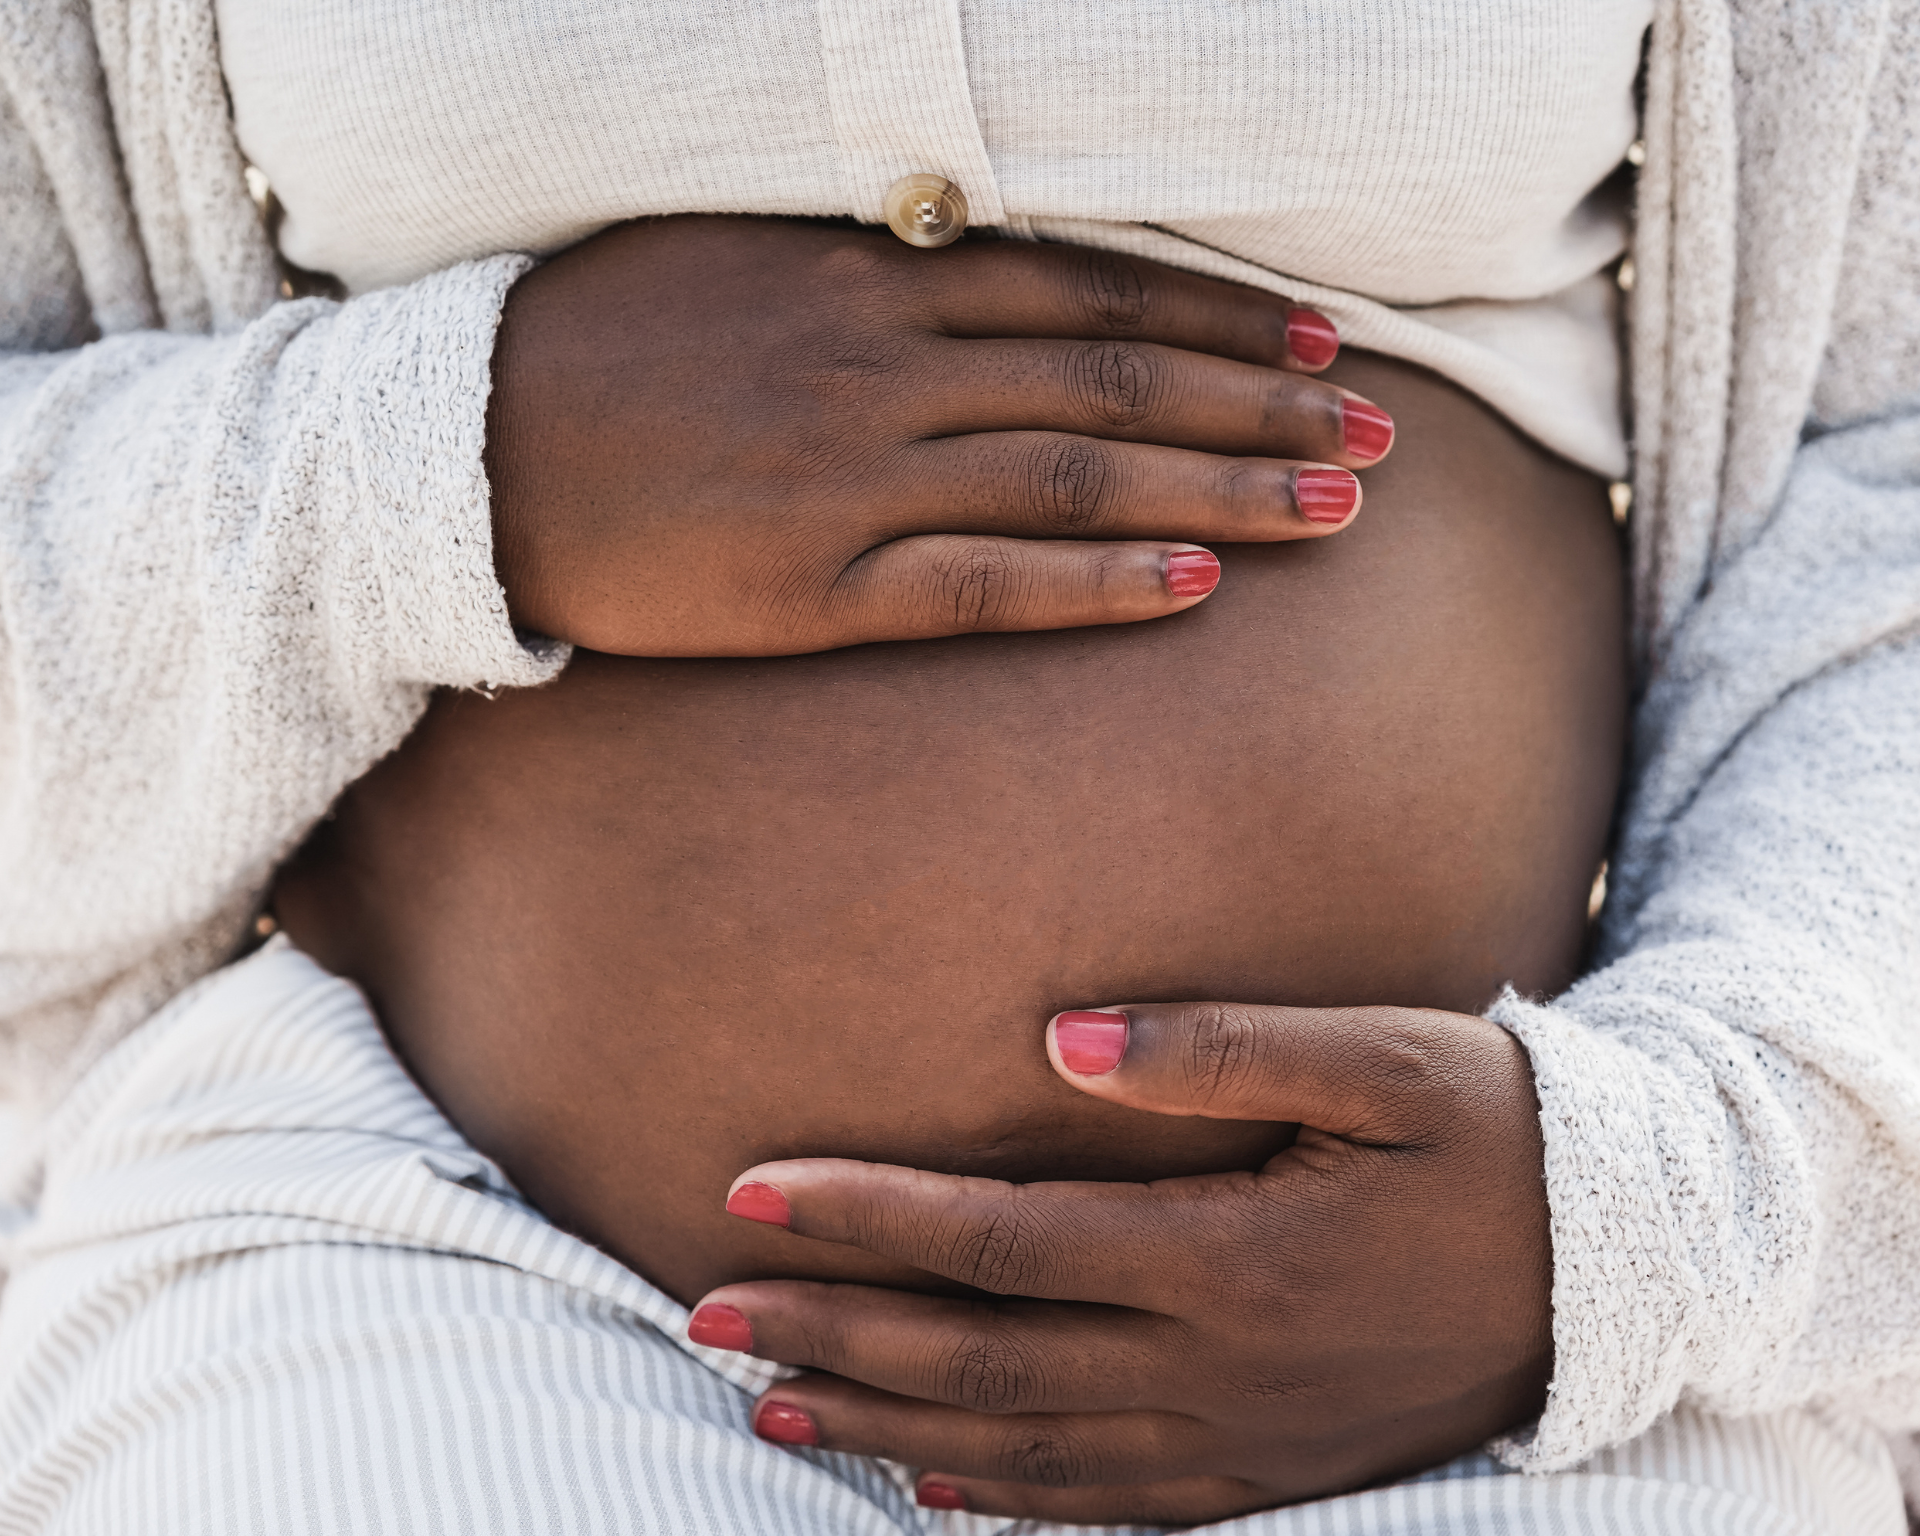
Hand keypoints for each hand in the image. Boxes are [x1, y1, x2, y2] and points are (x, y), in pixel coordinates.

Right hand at [486, 216, 1391, 654]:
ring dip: (1223, 485)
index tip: (1326, 340)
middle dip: (1265, 403)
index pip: (1095, 293)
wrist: (467, 450)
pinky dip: (1098, 579)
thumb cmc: (603, 343)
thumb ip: (873, 264)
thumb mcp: (741, 257)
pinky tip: (1195, 581)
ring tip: (1339, 504)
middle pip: (1120, 380)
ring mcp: (861, 480)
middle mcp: (890, 368)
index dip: (1223, 317)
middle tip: (1381, 432)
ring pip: (1082, 475)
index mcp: (874, 280)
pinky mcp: (821, 586)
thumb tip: (981, 260)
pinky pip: (989, 585)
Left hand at [688, 1001, 1550, 1524]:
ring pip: (1019, 1450)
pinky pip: (1104, 1506)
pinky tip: (921, 1484)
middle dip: (834, 1330)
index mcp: (1231, 1255)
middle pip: (980, 1359)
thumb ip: (1219, 1049)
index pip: (1001, 1241)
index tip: (751, 1187)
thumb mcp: (1382, 1059)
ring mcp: (1237, 1438)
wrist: (1622, 1268)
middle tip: (703, 1308)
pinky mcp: (1264, 1472)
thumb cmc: (1495, 1134)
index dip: (867, 1215)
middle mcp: (1215, 1366)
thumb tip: (1059, 1042)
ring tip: (767, 1394)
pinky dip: (998, 1501)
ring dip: (884, 1422)